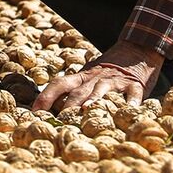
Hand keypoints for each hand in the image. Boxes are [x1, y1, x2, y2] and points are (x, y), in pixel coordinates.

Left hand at [33, 39, 164, 111]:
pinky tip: (129, 111)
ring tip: (86, 110)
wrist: (136, 49)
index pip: (60, 84)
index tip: (35, 112)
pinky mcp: (135, 85)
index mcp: (82, 77)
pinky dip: (131, 103)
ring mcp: (115, 81)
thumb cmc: (108, 68)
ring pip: (102, 90)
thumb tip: (52, 109)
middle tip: (58, 122)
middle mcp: (96, 78)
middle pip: (78, 92)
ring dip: (93, 99)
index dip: (46, 96)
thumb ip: (75, 89)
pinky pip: (132, 95)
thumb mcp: (88, 74)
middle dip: (67, 107)